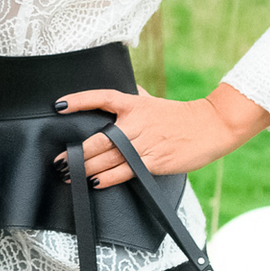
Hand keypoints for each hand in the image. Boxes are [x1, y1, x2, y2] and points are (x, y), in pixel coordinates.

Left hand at [54, 83, 269, 189]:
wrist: (210, 127)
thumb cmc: (180, 115)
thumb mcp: (154, 101)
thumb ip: (136, 96)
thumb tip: (126, 87)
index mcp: (134, 104)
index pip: (102, 98)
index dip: (79, 101)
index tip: (59, 105)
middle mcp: (136, 123)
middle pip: (99, 140)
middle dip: (76, 153)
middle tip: (59, 161)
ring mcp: (144, 144)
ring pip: (109, 159)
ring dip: (86, 169)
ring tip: (69, 175)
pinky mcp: (153, 162)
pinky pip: (124, 172)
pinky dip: (107, 179)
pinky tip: (94, 183)